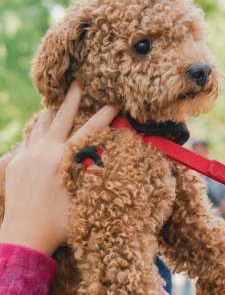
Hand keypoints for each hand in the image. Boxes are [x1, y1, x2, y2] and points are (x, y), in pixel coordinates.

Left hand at [0, 82, 118, 254]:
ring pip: (41, 123)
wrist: (24, 236)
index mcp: (65, 159)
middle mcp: (46, 151)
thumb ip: (94, 173)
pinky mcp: (16, 162)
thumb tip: (103, 155)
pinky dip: (37, 130)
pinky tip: (41, 129)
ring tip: (57, 100)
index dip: (105, 114)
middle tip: (78, 82)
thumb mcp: (84, 197)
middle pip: (61, 116)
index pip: (91, 129)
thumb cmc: (58, 221)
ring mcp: (28, 154)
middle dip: (73, 98)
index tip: (115, 102)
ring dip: (51, 110)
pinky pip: (28, 139)